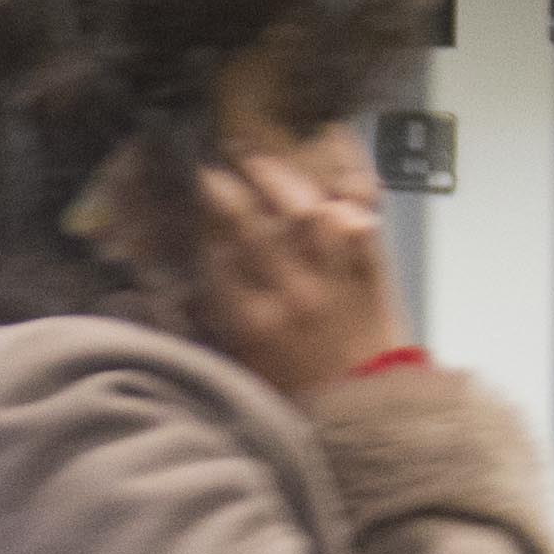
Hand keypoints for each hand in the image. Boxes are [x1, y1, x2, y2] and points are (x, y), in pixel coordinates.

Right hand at [178, 146, 406, 398]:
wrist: (368, 409)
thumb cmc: (300, 389)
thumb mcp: (245, 365)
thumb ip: (216, 323)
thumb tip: (182, 283)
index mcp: (252, 322)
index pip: (215, 257)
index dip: (197, 220)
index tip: (183, 194)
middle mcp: (290, 294)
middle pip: (251, 226)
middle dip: (225, 186)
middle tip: (211, 162)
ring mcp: (334, 277)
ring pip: (304, 211)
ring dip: (277, 176)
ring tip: (257, 154)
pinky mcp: (371, 267)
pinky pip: (361, 211)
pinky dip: (350, 177)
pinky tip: (331, 144)